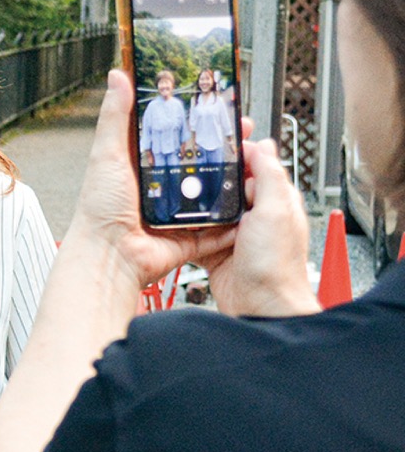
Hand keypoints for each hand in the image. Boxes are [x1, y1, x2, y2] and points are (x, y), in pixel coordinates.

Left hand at [62, 70, 234, 287]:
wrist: (109, 256)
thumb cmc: (100, 210)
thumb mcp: (107, 154)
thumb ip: (115, 116)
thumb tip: (117, 75)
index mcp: (145, 167)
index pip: (178, 137)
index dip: (198, 122)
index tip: (219, 105)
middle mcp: (164, 188)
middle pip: (204, 162)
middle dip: (227, 147)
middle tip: (244, 130)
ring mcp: (180, 213)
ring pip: (217, 191)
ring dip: (238, 178)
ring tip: (256, 159)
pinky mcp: (193, 236)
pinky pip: (222, 226)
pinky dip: (237, 217)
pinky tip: (253, 200)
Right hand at [197, 138, 320, 317]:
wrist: (259, 307)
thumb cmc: (275, 265)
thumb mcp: (275, 210)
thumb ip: (269, 176)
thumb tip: (261, 145)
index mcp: (274, 200)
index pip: (255, 166)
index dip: (237, 154)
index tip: (216, 145)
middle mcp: (254, 216)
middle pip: (227, 187)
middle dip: (210, 180)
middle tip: (191, 169)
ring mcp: (233, 235)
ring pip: (208, 209)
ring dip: (195, 205)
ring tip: (180, 195)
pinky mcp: (214, 253)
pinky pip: (195, 235)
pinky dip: (185, 231)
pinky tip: (176, 225)